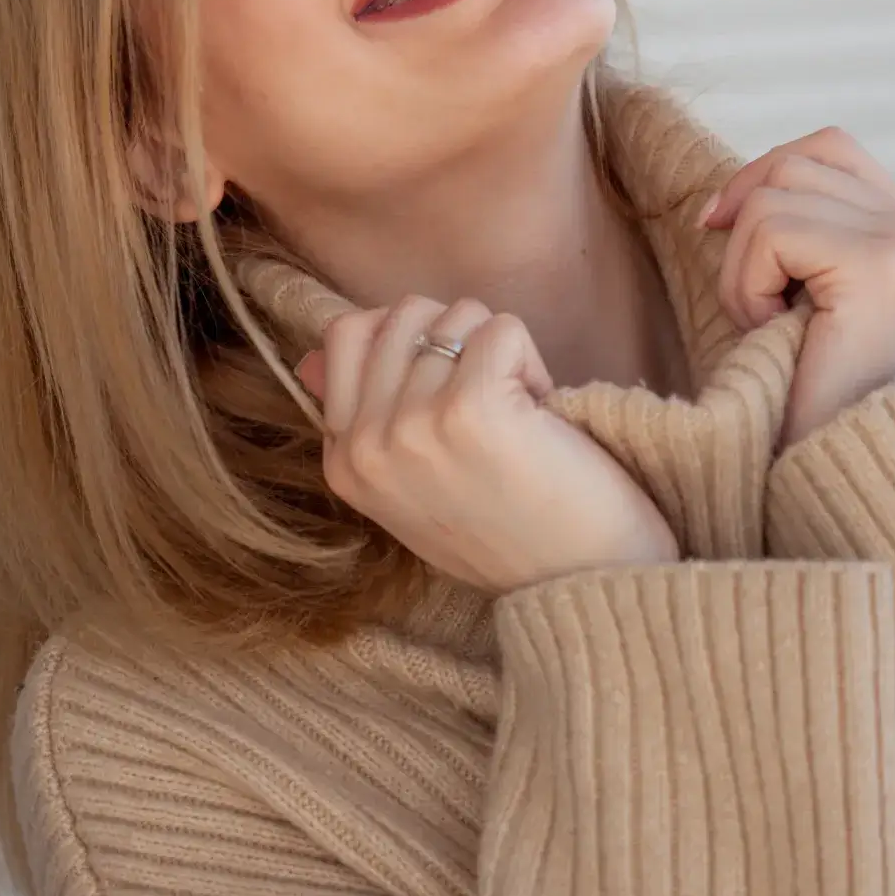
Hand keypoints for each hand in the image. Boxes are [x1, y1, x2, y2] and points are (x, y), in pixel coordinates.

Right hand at [298, 296, 677, 592]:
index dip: (415, 341)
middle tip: (491, 406)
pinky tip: (540, 418)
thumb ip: (364, 418)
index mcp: (343, 462)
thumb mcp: (410, 482)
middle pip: (405, 312)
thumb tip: (312, 358)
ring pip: (456, 314)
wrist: (582, 583)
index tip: (451, 393)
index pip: (347, 334)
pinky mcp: (470, 409)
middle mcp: (366, 445)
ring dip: (499, 352)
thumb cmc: (508, 526)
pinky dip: (532, 361)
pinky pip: (501, 328)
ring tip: (516, 417)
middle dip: (460, 339)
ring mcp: (413, 426)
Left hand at [703, 127, 894, 450]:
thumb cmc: (805, 393)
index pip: (828, 148)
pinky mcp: (878, 266)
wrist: (834, 473)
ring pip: (774, 194)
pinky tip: (776, 332)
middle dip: (749, 228)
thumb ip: (799, 226)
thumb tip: (725, 197)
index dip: (762, 177)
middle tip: (762, 308)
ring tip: (774, 326)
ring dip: (745, 266)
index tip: (719, 227)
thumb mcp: (806, 293)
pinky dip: (748, 284)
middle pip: (795, 162)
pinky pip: (771, 231)